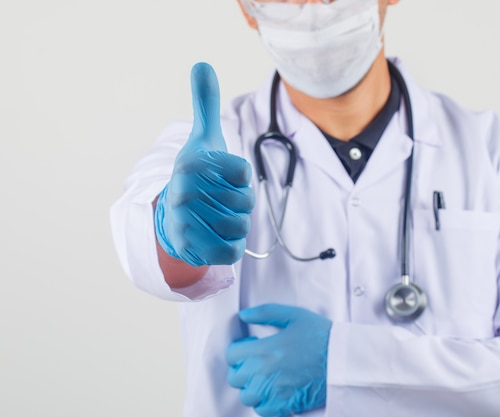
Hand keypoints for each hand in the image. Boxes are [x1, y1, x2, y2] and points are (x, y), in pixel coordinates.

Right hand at [154, 63, 254, 265]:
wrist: (171, 215)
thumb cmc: (197, 175)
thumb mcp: (204, 138)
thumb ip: (206, 103)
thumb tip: (202, 64)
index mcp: (191, 164)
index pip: (243, 173)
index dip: (240, 177)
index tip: (222, 176)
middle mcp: (184, 192)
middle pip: (245, 202)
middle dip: (239, 202)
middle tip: (218, 199)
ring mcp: (185, 223)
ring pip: (241, 226)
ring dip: (236, 223)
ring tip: (216, 216)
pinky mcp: (190, 249)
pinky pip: (232, 251)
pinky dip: (230, 245)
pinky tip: (215, 235)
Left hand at [225, 304, 331, 416]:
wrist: (345, 360)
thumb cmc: (322, 336)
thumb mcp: (294, 315)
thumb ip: (266, 312)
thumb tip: (245, 315)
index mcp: (264, 350)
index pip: (231, 355)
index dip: (238, 350)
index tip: (250, 347)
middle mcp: (264, 373)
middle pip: (235, 377)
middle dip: (242, 368)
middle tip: (257, 362)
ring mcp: (274, 392)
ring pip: (246, 396)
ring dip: (251, 387)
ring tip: (265, 378)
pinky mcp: (285, 405)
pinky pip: (262, 410)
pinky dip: (264, 402)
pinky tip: (274, 391)